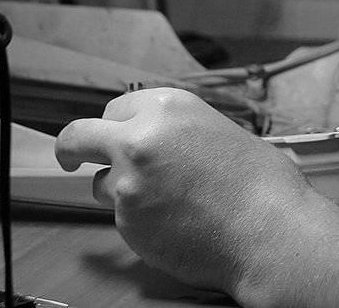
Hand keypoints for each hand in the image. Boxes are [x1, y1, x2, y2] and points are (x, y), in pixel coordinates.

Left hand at [56, 87, 316, 295]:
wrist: (268, 230)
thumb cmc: (260, 183)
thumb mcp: (218, 130)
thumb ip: (176, 131)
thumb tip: (156, 142)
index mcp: (167, 107)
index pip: (116, 108)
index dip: (118, 125)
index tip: (114, 135)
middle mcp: (139, 139)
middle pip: (79, 136)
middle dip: (71, 147)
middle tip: (69, 156)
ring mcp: (128, 183)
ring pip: (102, 184)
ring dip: (121, 191)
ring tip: (169, 203)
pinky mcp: (127, 223)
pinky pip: (123, 219)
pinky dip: (142, 221)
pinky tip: (177, 224)